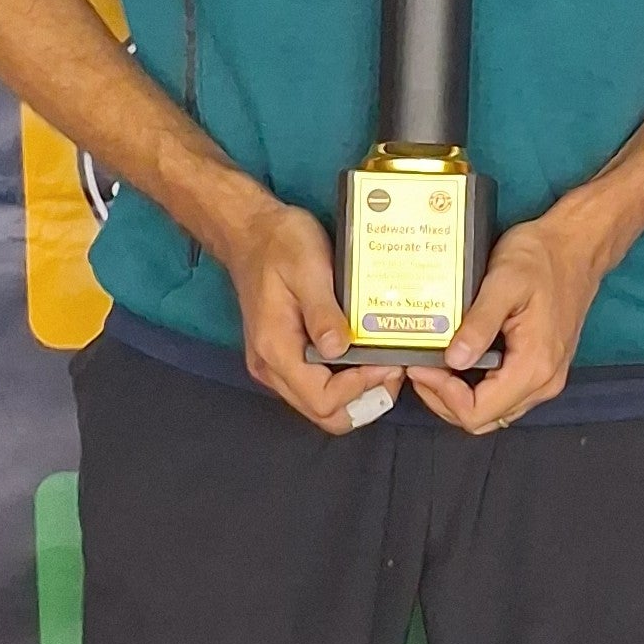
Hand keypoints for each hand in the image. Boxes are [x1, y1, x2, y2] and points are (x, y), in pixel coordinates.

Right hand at [220, 194, 403, 435]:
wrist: (251, 231)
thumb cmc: (280, 244)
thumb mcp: (307, 268)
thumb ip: (323, 312)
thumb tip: (339, 350)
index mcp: (276, 348)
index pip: (322, 399)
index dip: (360, 388)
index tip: (388, 362)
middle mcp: (271, 366)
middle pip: (323, 412)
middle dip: (364, 398)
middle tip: (392, 367)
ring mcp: (275, 364)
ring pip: (321, 403)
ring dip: (357, 392)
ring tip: (384, 361)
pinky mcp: (284, 356)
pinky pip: (317, 384)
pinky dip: (345, 379)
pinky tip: (365, 354)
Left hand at [407, 197, 609, 435]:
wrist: (576, 247)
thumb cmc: (541, 258)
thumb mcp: (503, 281)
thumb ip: (479, 323)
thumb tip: (453, 360)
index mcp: (534, 365)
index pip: (477, 412)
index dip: (441, 394)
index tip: (422, 365)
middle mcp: (544, 382)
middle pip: (482, 420)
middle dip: (444, 399)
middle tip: (422, 366)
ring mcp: (545, 379)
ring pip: (492, 412)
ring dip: (457, 396)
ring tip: (434, 364)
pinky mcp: (542, 370)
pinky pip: (503, 396)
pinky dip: (475, 388)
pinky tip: (457, 361)